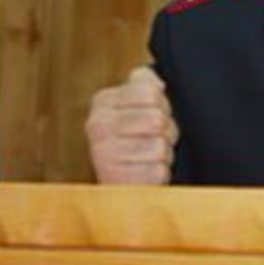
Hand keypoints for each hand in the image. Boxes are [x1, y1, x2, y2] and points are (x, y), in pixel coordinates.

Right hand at [85, 66, 178, 183]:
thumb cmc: (134, 140)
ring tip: (148, 158)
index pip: (151, 93)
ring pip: (159, 146)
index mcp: (103, 102)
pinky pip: (158, 171)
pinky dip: (159, 174)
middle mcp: (97, 126)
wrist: (120, 184)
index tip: (151, 116)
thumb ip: (146, 83)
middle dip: (166, 132)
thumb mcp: (138, 105)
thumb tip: (155, 80)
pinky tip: (145, 173)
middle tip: (153, 139)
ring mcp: (103, 154)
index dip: (162, 106)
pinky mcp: (116, 181)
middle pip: (157, 119)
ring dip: (163, 155)